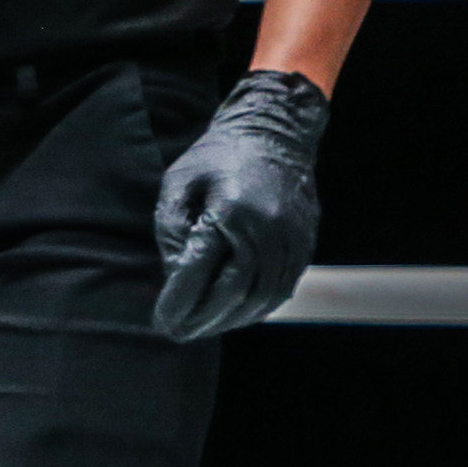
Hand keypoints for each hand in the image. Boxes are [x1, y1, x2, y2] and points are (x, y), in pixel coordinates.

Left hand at [152, 69, 330, 340]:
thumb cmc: (217, 155)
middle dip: (203, 318)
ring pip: (262, 296)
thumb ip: (173, 228)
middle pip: (233, 290)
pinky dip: (258, 307)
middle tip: (178, 333)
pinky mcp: (305, 244)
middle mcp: (267, 229)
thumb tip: (175, 273)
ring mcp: (292, 238)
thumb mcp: (179, 181)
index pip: (201, 270)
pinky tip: (235, 314)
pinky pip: (282, 287)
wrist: (275, 132)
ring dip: (231, 319)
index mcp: (232, 211)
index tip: (162, 319)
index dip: (180, 300)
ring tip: (203, 328)